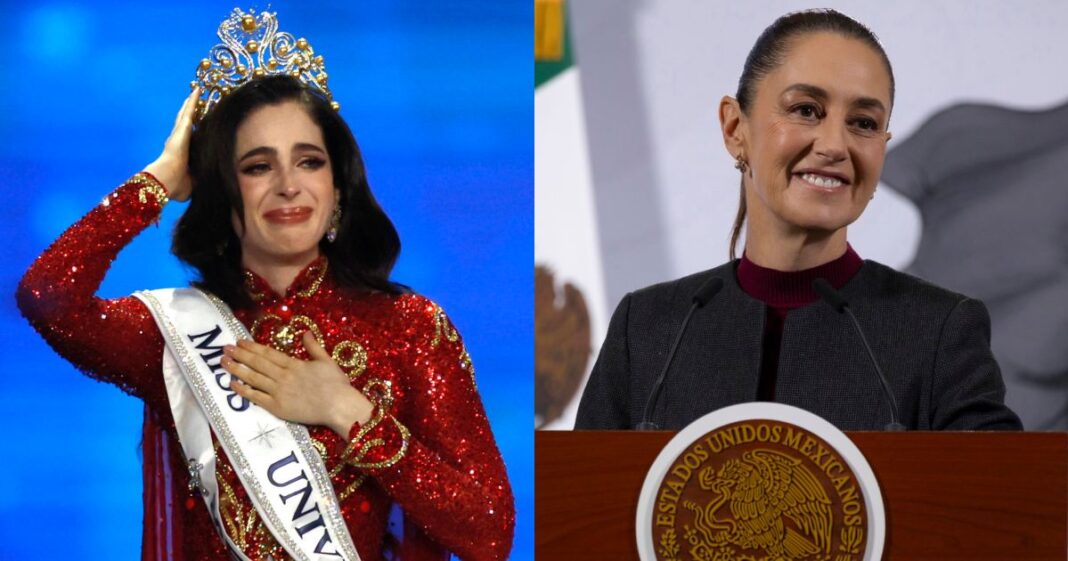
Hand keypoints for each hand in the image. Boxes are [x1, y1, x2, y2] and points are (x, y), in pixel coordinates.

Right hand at [143, 87, 197, 201]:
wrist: (167, 181)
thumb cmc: (177, 186)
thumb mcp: (194, 183)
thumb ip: (201, 180)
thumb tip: (212, 184)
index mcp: (182, 154)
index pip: (189, 141)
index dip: (192, 133)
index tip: (197, 126)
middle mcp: (178, 141)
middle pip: (185, 123)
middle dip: (190, 113)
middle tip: (195, 102)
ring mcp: (179, 134)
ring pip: (186, 114)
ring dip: (191, 104)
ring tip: (196, 92)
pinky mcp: (181, 129)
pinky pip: (189, 111)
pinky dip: (193, 101)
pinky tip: (198, 91)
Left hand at [223, 331, 374, 436]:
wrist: (339, 406)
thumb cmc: (336, 385)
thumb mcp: (326, 361)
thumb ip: (313, 347)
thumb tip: (305, 332)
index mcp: (294, 364)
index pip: (268, 353)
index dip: (252, 347)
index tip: (240, 341)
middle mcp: (283, 376)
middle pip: (257, 363)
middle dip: (240, 354)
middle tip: (225, 348)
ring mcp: (278, 392)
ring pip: (253, 378)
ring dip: (237, 369)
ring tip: (224, 362)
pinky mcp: (277, 407)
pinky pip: (256, 397)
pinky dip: (243, 390)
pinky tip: (232, 384)